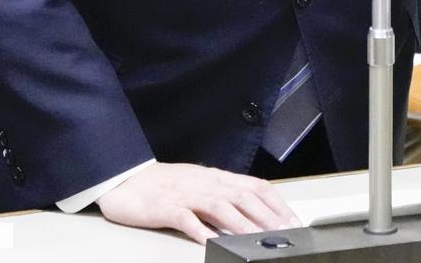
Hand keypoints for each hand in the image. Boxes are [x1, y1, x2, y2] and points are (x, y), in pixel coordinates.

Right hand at [97, 161, 301, 243]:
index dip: (276, 203)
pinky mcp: (166, 208)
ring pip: (219, 207)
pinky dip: (200, 230)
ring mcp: (186, 194)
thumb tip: (254, 213)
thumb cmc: (165, 186)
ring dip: (241, 224)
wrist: (126, 180)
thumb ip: (224, 197)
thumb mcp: (200, 186)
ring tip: (258, 240)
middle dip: (266, 216)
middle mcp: (205, 183)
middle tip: (285, 233)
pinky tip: (211, 242)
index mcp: (216, 178)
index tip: (293, 220)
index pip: (254, 186)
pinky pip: (186, 219)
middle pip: (242, 197)